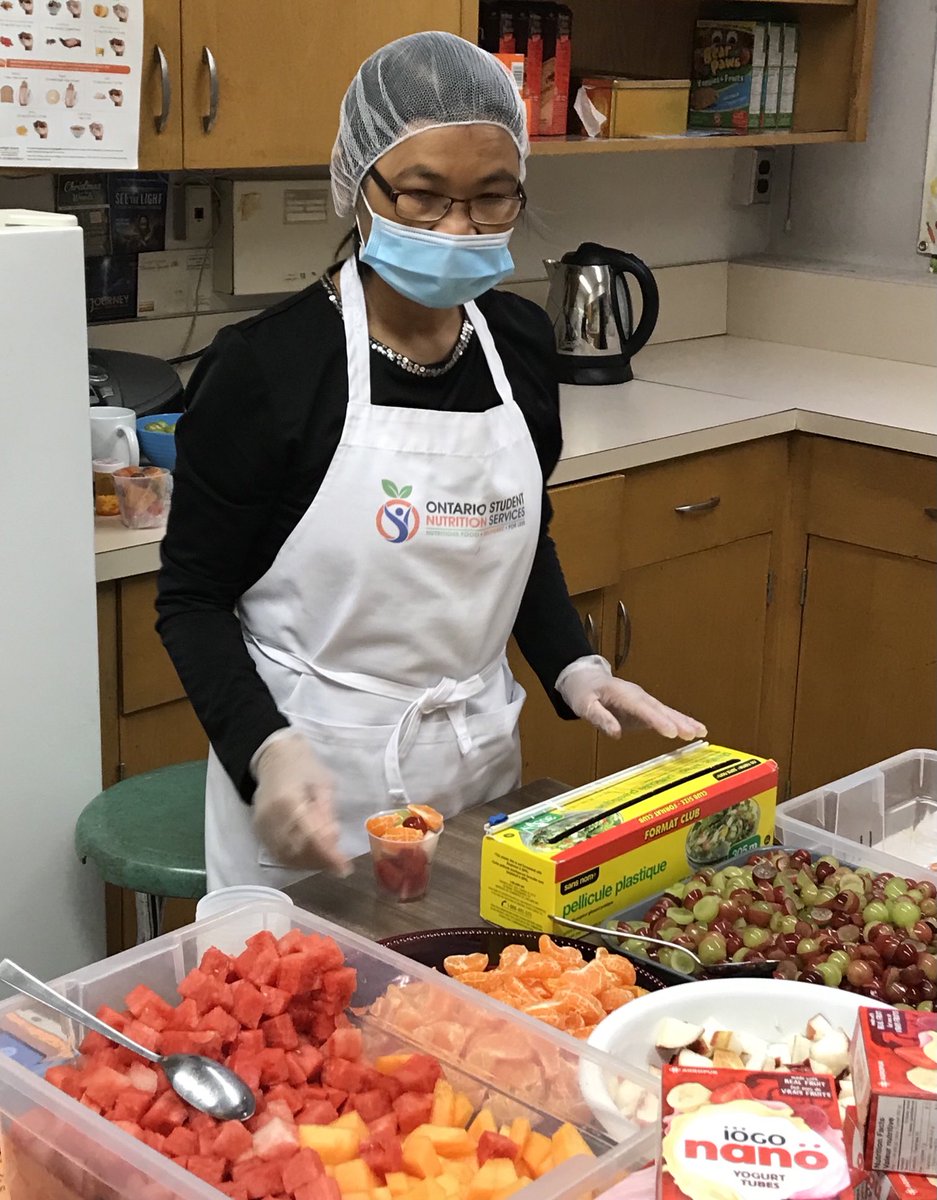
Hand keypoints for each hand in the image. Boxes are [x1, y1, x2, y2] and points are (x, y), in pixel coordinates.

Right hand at [252, 731, 349, 874]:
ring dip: (310, 863)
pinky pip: (278, 854)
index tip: (345, 868)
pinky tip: (312, 857)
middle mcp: (271, 818)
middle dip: (321, 861)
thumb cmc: (303, 767)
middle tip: (340, 863)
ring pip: (287, 857)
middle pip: (297, 851)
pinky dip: (297, 860)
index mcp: (288, 801)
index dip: (328, 855)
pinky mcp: (259, 832)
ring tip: (329, 861)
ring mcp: (261, 827)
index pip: (309, 836)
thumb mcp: (323, 784)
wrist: (274, 758)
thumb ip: (326, 813)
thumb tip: (333, 843)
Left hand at [556, 656, 707, 740]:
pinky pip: (665, 716)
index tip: (671, 732)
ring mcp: (643, 701)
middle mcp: (637, 696)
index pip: (642, 708)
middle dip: (677, 721)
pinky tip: (695, 731)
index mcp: (622, 694)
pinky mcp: (645, 709)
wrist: (586, 679)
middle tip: (693, 733)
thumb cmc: (584, 693)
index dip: (657, 720)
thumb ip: (601, 718)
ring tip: (701, 732)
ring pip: (666, 711)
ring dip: (684, 721)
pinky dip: (680, 722)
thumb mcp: (585, 706)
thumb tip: (616, 734)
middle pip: (659, 709)